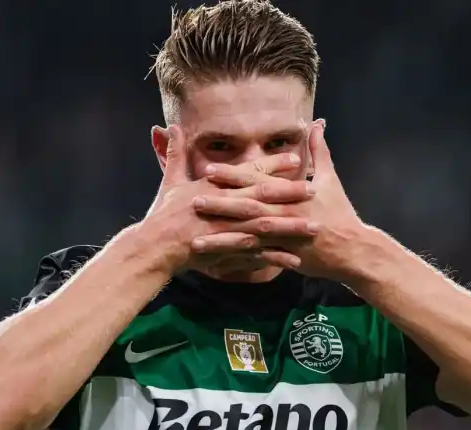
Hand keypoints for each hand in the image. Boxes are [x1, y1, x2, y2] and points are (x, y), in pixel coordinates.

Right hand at [141, 125, 318, 273]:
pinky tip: (295, 260)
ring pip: (266, 227)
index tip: (294, 157)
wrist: (156, 246)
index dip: (273, 164)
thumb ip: (176, 154)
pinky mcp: (228, 253)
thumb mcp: (170, 181)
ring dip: (291, 227)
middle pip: (264, 198)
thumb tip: (172, 128)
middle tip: (314, 190)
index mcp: (215, 187)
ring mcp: (229, 231)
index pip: (249, 172)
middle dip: (291, 194)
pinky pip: (257, 256)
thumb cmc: (163, 214)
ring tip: (314, 227)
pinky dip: (276, 258)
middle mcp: (226, 207)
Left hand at [192, 121, 366, 279]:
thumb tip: (317, 124)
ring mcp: (283, 237)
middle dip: (220, 203)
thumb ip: (319, 152)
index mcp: (292, 193)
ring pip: (247, 236)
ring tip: (196, 237)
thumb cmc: (340, 213)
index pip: (257, 180)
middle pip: (247, 206)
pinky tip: (215, 263)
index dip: (232, 175)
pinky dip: (236, 260)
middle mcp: (285, 213)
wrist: (353, 250)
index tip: (209, 170)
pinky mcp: (283, 256)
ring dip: (221, 236)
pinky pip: (256, 259)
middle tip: (192, 199)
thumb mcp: (331, 179)